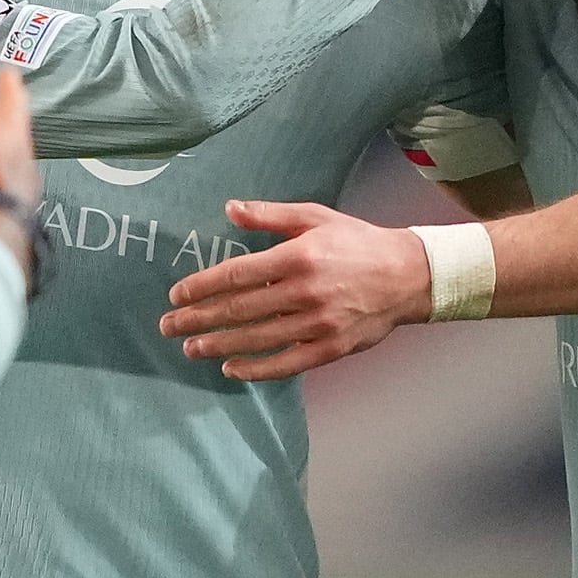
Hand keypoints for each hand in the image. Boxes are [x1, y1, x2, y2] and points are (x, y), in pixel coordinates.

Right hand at [0, 27, 40, 271]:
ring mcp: (15, 180)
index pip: (11, 92)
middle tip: (0, 92)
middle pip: (16, 121)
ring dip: (0, 139)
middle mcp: (18, 152)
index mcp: (10, 128)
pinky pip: (1, 180)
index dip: (4, 77)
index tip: (1, 67)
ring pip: (11, 150)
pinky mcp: (6, 206)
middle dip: (7, 106)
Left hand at [157, 200, 430, 379]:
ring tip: (191, 348)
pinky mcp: (331, 348)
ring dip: (218, 345)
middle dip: (198, 320)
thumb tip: (229, 208)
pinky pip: (286, 364)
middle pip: (239, 310)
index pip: (236, 275)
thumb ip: (269, 216)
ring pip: (257, 339)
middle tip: (169, 327)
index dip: (200, 287)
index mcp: (297, 257)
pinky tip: (231, 368)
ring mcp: (318, 324)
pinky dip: (256, 369)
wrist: (407, 276)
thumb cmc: (357, 242)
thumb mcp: (314, 217)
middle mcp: (305, 292)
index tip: (176, 296)